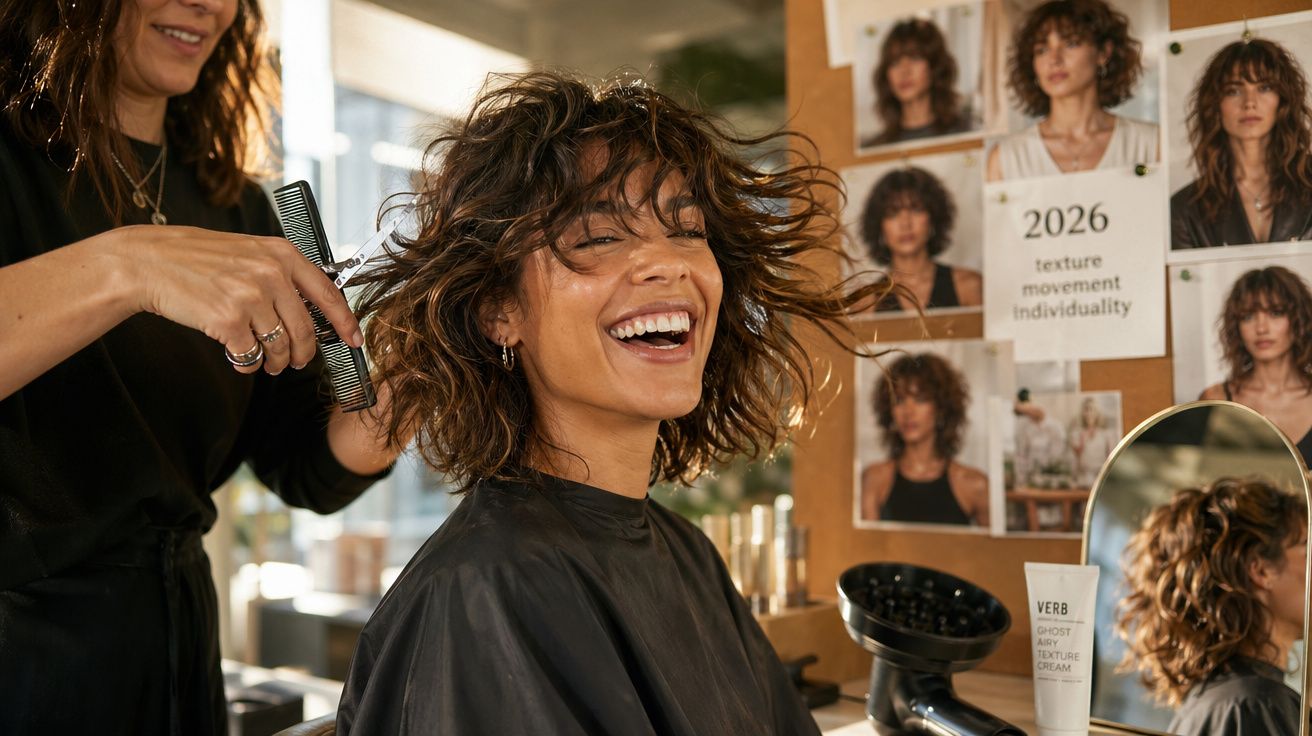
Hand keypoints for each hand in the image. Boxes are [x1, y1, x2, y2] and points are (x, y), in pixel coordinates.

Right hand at [109, 225, 362, 374]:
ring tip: (267, 362)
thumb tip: (311, 308)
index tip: (354, 339)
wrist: (149, 261)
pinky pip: (251, 355)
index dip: (345, 321)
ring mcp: (250, 296)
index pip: (327, 293)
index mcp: (281, 254)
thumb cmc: (197, 258)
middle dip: (304, 353)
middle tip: (297, 361)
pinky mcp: (228, 319)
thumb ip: (281, 274)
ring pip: (281, 346)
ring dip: (276, 362)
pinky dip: (247, 364)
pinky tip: (239, 358)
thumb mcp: (248, 252)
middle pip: (305, 329)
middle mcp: (270, 273)